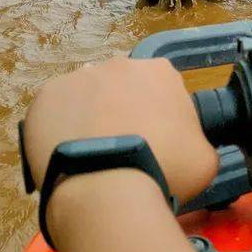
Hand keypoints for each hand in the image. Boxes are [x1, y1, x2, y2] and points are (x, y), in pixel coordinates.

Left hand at [22, 57, 218, 205]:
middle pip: (121, 91)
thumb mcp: (204, 160)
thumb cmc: (163, 171)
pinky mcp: (46, 95)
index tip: (155, 147)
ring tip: (90, 159)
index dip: (158, 120)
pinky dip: (57, 131)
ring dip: (89, 121)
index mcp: (161, 73)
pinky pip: (54, 113)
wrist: (107, 187)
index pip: (161, 91)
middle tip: (121, 154)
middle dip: (121, 115)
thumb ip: (198, 143)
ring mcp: (79, 77)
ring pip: (86, 99)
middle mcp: (119, 64)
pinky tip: (64, 157)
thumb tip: (189, 148)